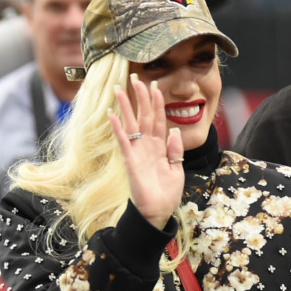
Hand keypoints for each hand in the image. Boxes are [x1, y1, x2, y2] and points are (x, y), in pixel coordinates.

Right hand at [107, 74, 184, 229]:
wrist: (158, 212)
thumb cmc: (167, 192)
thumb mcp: (177, 169)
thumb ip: (176, 150)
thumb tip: (175, 130)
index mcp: (160, 147)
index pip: (158, 120)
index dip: (157, 103)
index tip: (156, 86)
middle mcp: (147, 146)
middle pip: (144, 117)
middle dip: (141, 98)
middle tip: (136, 79)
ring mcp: (137, 152)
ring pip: (131, 124)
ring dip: (126, 107)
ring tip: (120, 89)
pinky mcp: (130, 161)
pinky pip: (123, 142)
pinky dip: (118, 129)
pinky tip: (112, 115)